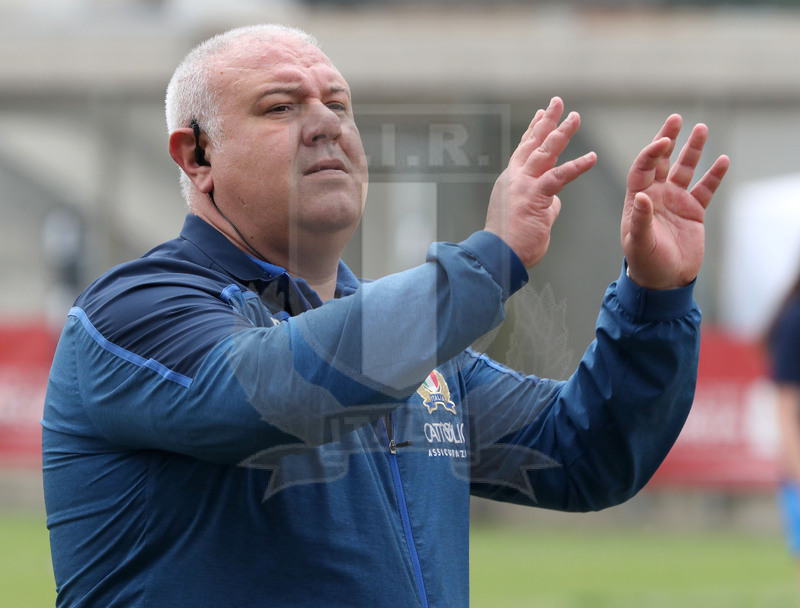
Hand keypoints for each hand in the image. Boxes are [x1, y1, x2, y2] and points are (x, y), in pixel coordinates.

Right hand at [484, 97, 596, 267]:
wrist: (497, 256)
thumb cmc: (512, 243)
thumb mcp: (530, 218)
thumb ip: (544, 205)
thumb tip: (556, 200)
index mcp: (511, 182)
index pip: (524, 151)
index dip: (533, 131)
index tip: (541, 114)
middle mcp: (514, 178)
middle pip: (533, 143)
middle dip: (547, 121)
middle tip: (558, 102)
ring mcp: (523, 185)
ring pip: (545, 153)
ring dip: (561, 133)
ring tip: (575, 117)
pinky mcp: (534, 196)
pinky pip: (559, 177)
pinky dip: (576, 166)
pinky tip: (591, 157)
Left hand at [621, 115, 729, 289]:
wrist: (664, 281)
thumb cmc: (645, 263)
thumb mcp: (639, 243)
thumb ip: (640, 220)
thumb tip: (641, 197)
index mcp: (637, 200)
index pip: (643, 169)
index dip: (651, 154)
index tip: (663, 142)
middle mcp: (656, 195)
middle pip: (661, 161)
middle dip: (667, 140)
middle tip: (676, 119)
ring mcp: (676, 201)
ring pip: (685, 170)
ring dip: (692, 150)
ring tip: (701, 128)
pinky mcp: (694, 211)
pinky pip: (705, 188)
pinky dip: (714, 175)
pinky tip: (722, 160)